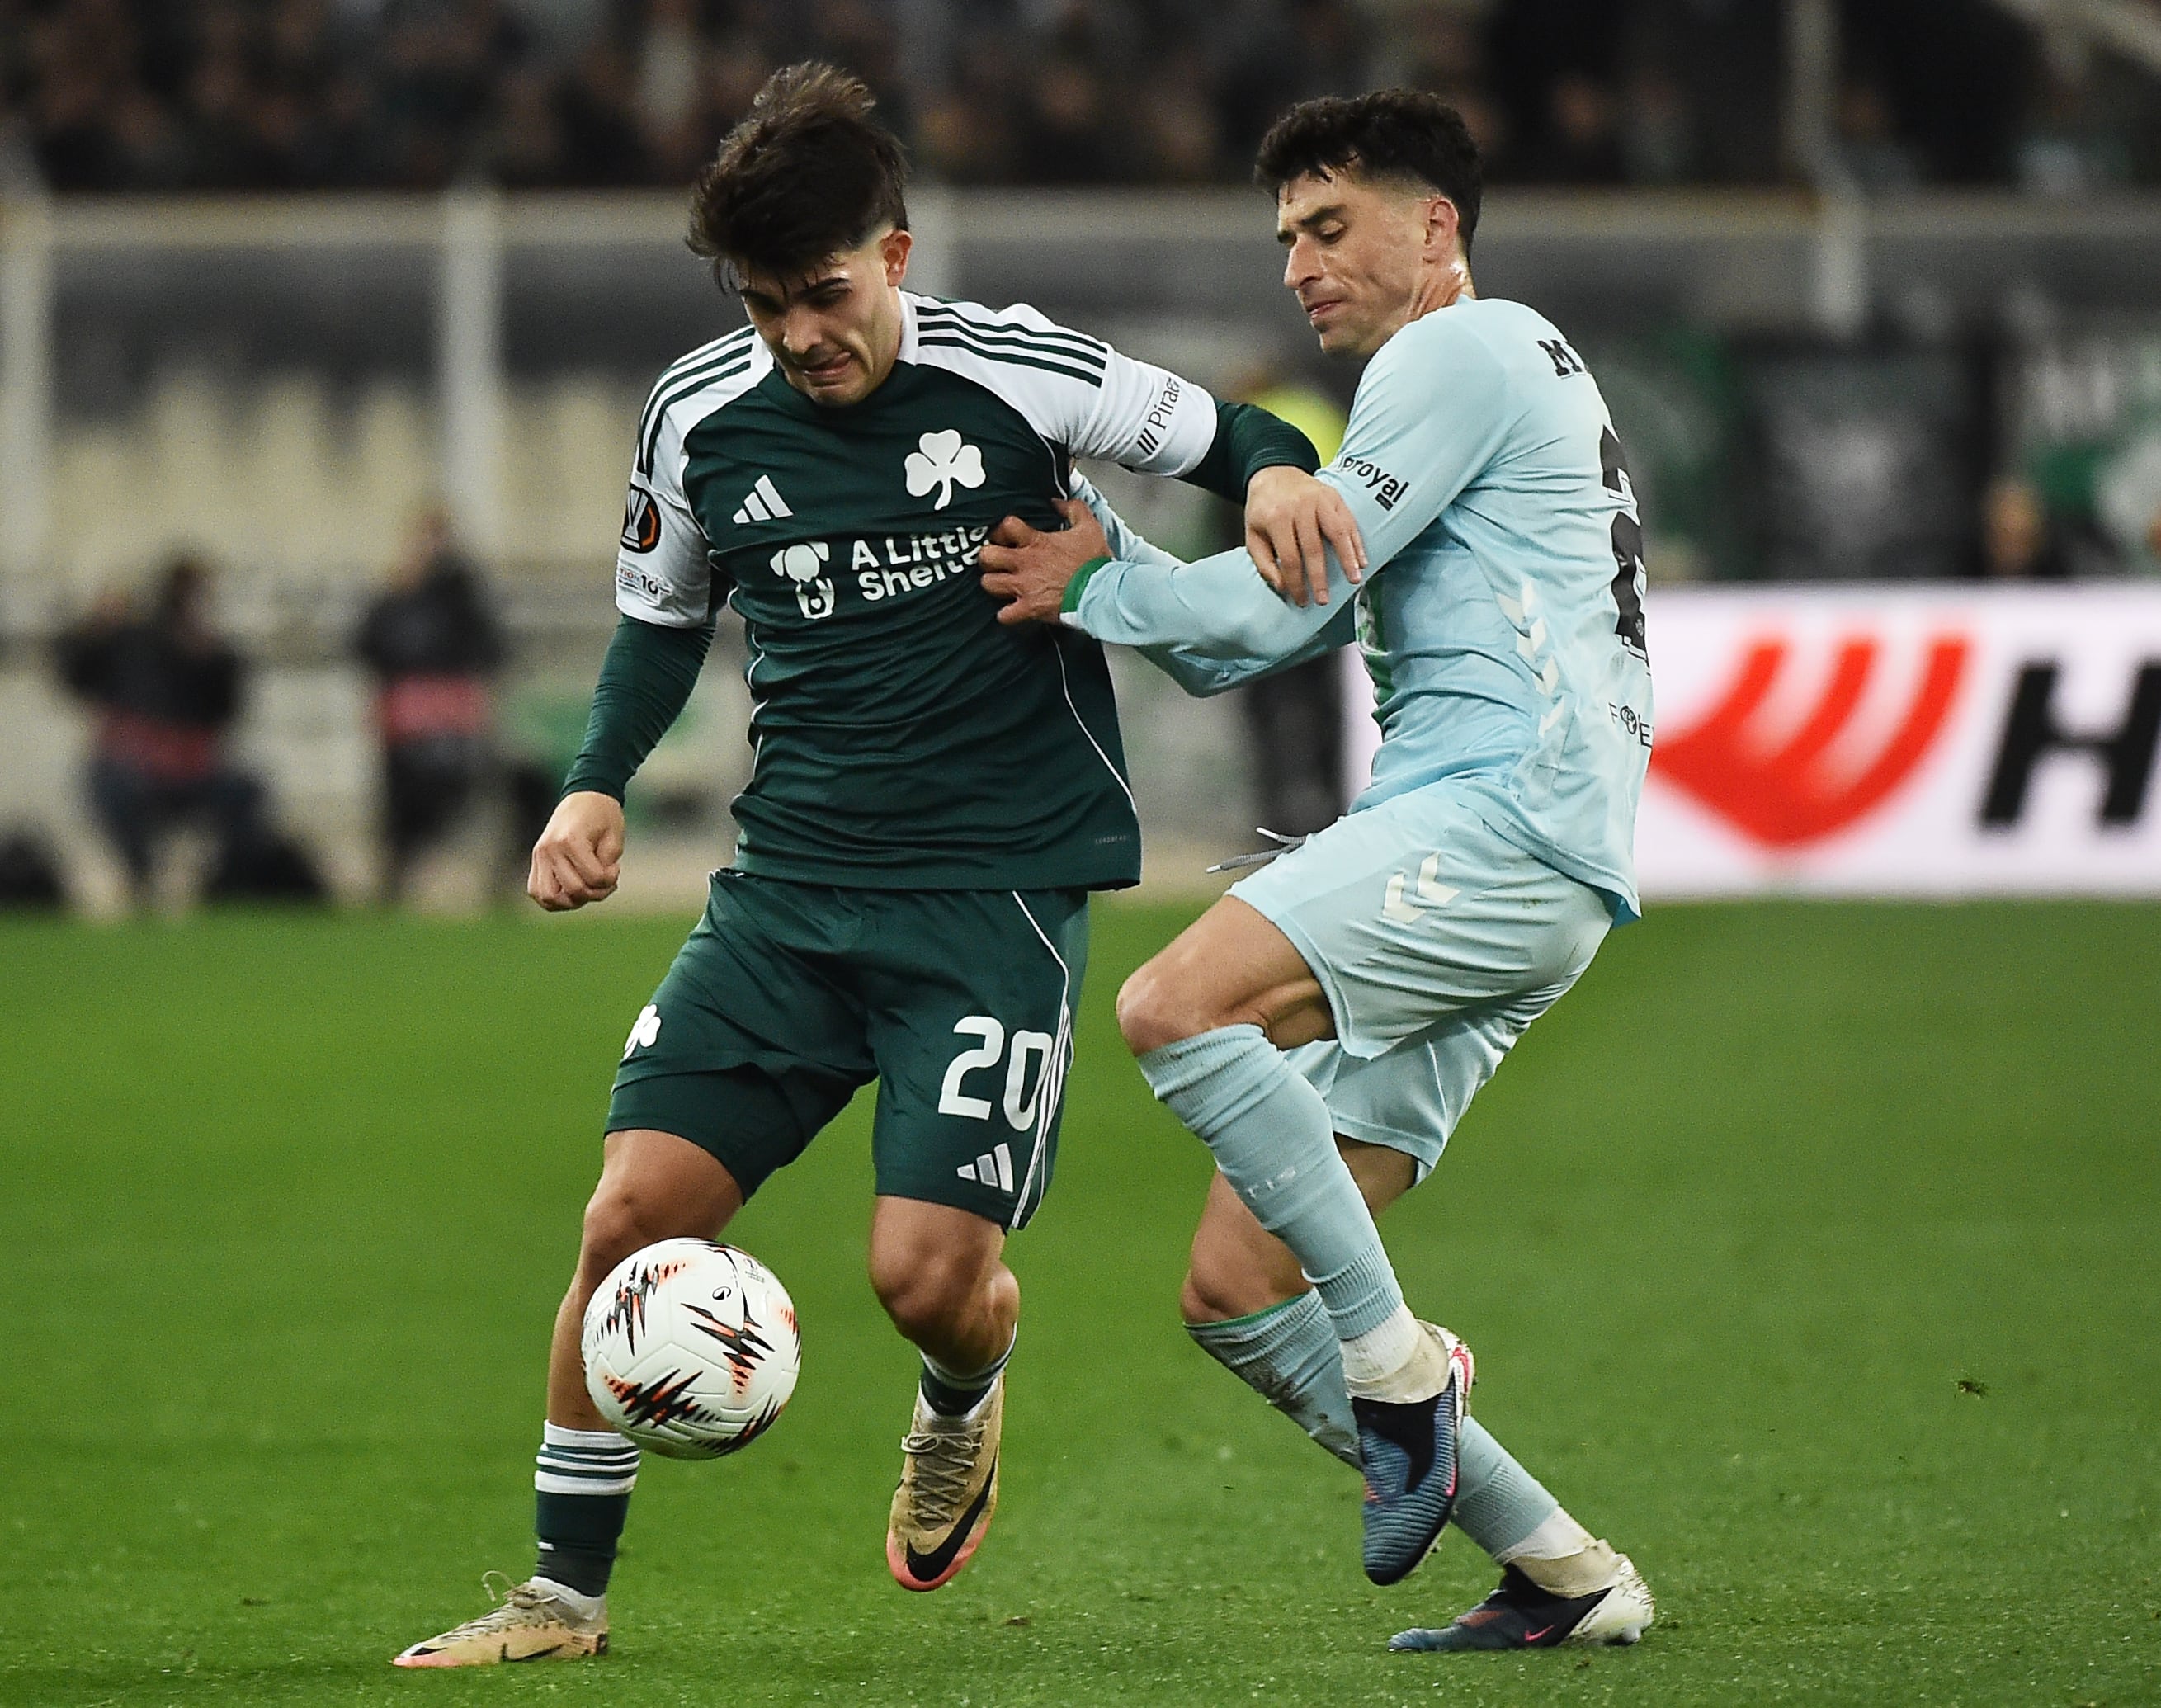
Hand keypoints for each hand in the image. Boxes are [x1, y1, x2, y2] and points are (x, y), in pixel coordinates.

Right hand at [528, 790, 624, 910]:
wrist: (585, 795)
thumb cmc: (603, 816)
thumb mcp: (614, 838)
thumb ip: (607, 866)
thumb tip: (596, 888)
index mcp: (571, 840)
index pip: (592, 878)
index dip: (610, 881)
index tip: (615, 868)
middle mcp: (550, 849)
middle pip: (571, 891)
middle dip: (593, 894)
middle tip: (604, 883)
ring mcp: (539, 855)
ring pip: (547, 897)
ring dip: (570, 902)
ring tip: (585, 890)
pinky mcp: (535, 860)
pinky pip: (536, 891)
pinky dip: (553, 899)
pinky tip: (570, 893)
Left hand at [978, 497, 1111, 625]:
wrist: (1102, 592)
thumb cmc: (1095, 563)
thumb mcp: (1089, 527)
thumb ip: (1072, 509)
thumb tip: (1057, 502)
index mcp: (1037, 542)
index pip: (1006, 525)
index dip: (1002, 529)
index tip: (1005, 535)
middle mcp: (1025, 563)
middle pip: (987, 555)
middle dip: (988, 557)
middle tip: (995, 560)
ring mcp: (1025, 587)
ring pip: (989, 583)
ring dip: (993, 583)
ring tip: (1000, 584)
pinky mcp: (1029, 609)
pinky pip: (1005, 615)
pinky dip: (1006, 615)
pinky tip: (1012, 611)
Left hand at [1244, 465, 1365, 607]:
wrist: (1275, 472)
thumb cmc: (1264, 508)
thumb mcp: (1253, 535)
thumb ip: (1264, 563)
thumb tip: (1282, 587)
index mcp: (1276, 517)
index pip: (1290, 558)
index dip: (1297, 583)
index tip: (1302, 599)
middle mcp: (1299, 507)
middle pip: (1314, 549)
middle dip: (1320, 578)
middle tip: (1324, 599)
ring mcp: (1319, 499)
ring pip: (1337, 532)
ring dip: (1347, 559)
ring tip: (1354, 580)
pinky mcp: (1333, 496)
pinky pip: (1348, 521)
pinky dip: (1356, 542)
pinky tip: (1361, 560)